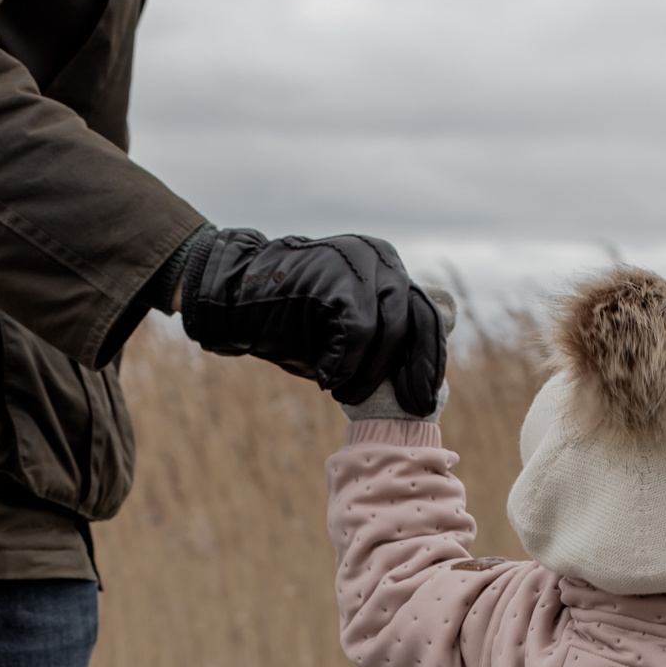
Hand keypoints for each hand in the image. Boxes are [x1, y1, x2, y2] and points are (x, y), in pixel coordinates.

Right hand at [178, 229, 447, 416]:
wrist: (236, 300)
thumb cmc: (293, 322)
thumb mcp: (347, 331)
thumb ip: (383, 343)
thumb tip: (421, 380)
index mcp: (389, 269)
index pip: (426, 317)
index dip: (429, 362)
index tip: (427, 401)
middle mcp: (381, 258)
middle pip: (417, 322)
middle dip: (416, 371)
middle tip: (413, 409)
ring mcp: (359, 262)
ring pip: (389, 330)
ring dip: (369, 372)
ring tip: (348, 393)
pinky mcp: (336, 275)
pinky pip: (358, 331)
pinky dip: (345, 363)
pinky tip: (328, 379)